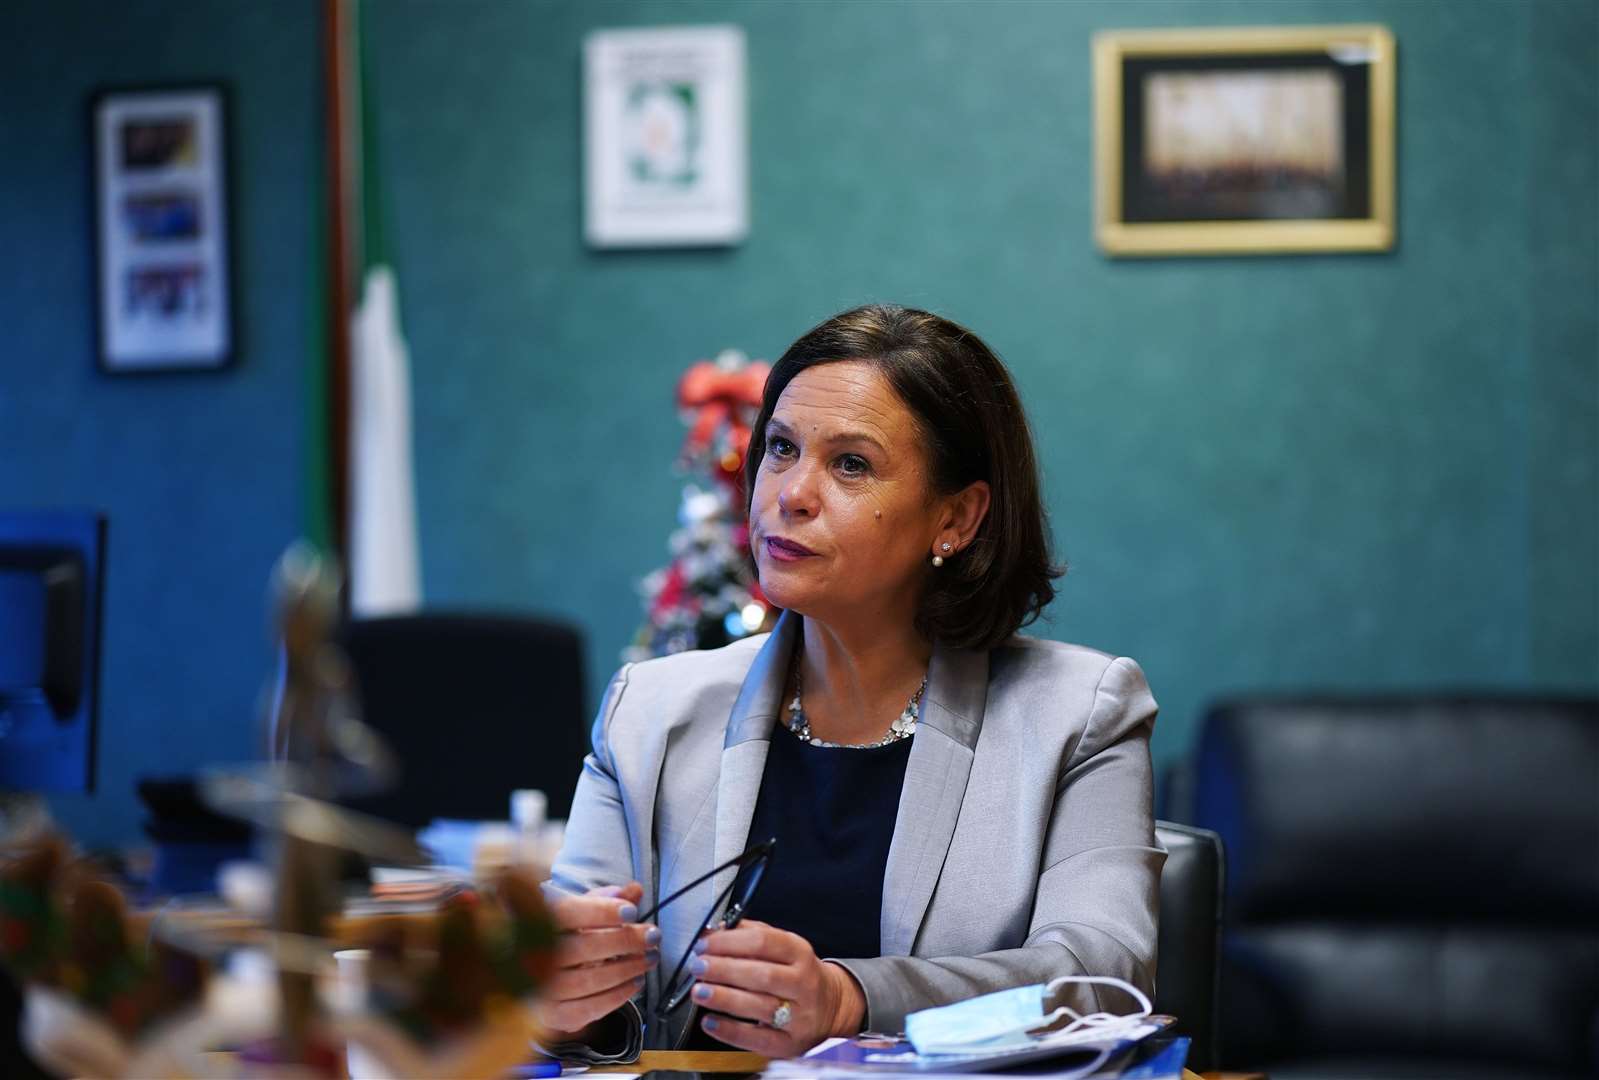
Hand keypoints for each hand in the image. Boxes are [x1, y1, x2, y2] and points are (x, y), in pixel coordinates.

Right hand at [535, 882, 659, 1038]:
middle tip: (652, 936)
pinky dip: (616, 996)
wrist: (535, 976)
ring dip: (626, 969)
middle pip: (581, 948)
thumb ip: (605, 899)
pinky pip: (587, 1009)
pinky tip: (635, 982)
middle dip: (624, 941)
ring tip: (649, 958)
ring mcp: (539, 989)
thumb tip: (633, 890)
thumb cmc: (562, 936)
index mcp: (536, 922)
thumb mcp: (579, 910)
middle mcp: (530, 956)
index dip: (601, 912)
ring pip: (586, 981)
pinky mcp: (552, 1014)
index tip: (631, 911)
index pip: (567, 914)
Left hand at [686, 919, 866, 1054]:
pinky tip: (711, 1021)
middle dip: (724, 969)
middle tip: (698, 966)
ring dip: (724, 998)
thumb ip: (750, 935)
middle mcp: (803, 983)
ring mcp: (800, 1016)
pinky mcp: (790, 1043)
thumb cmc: (798, 974)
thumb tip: (713, 931)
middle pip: (761, 974)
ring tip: (700, 991)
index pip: (763, 942)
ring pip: (759, 1006)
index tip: (704, 944)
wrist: (832, 1006)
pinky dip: (730, 1031)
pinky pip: (757, 1039)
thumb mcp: (783, 947)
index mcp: (800, 953)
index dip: (729, 942)